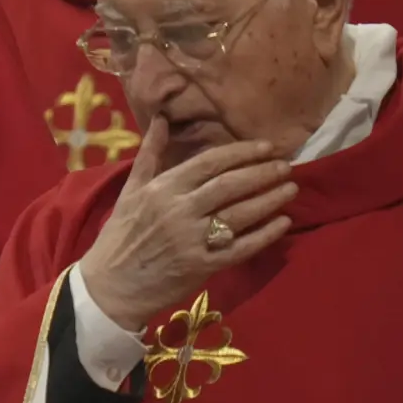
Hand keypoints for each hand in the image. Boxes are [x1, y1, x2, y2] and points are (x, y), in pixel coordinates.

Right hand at [78, 117, 295, 330]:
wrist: (111, 285)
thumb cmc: (120, 235)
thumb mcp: (130, 190)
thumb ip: (151, 154)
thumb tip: (162, 118)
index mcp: (162, 188)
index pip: (209, 163)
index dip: (241, 152)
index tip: (266, 146)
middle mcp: (179, 210)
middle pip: (230, 185)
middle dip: (262, 173)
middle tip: (286, 165)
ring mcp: (192, 239)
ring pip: (240, 214)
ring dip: (269, 200)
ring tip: (291, 188)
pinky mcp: (202, 265)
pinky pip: (241, 247)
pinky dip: (265, 235)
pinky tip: (283, 223)